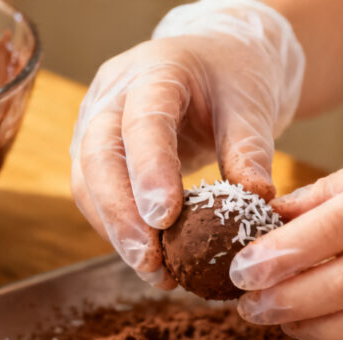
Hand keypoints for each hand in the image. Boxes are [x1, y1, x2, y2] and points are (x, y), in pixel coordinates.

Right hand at [69, 0, 303, 286]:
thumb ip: (250, 147)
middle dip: (119, 213)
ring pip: (86, 182)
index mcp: (155, 71)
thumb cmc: (230, 79)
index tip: (164, 219)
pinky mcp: (93, 154)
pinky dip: (119, 232)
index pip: (142, 121)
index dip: (149, 169)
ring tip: (154, 272)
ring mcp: (94, 124)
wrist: (209, 65)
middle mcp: (112, 95)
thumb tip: (257, 199)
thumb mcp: (250, 102)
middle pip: (98, 155)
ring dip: (116, 232)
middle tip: (148, 260)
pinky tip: (151, 262)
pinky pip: (94, 197)